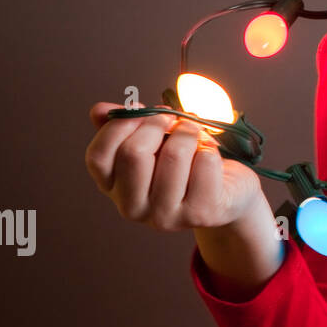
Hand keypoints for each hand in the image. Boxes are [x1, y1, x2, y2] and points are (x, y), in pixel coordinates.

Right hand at [84, 101, 265, 230]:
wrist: (228, 194)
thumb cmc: (186, 162)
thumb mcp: (153, 140)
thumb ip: (126, 124)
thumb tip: (99, 110)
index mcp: (113, 187)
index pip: (98, 156)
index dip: (121, 124)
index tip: (143, 111)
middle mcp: (131, 208)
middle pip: (133, 152)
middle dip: (159, 123)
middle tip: (176, 118)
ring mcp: (165, 216)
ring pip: (174, 154)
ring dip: (190, 132)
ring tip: (198, 134)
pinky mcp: (199, 214)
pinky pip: (206, 162)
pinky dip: (212, 149)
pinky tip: (211, 157)